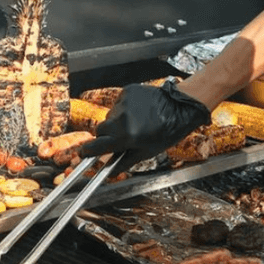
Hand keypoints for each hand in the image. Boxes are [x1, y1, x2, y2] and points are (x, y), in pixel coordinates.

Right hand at [79, 80, 210, 171]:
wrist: (180, 107)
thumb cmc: (167, 132)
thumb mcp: (146, 152)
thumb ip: (124, 162)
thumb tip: (109, 172)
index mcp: (125, 136)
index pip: (97, 145)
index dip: (88, 151)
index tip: (83, 154)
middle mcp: (121, 119)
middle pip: (100, 130)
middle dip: (106, 136)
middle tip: (120, 138)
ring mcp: (123, 103)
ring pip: (110, 116)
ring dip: (117, 121)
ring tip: (136, 123)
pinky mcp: (127, 91)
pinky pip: (118, 103)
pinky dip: (124, 109)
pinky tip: (139, 111)